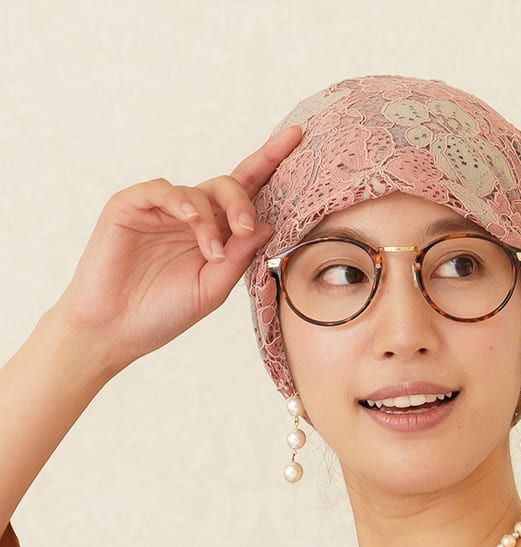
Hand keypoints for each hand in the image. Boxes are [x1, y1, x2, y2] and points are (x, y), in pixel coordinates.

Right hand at [52, 125, 302, 372]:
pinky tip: (190, 220)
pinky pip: (161, 189)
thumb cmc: (163, 313)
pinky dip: (180, 201)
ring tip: (212, 254)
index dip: (270, 161)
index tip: (297, 136)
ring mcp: (161, 209)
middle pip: (229, 186)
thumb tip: (268, 224)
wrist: (116, 329)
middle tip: (245, 229)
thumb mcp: (212, 289)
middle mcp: (191, 215)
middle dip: (242, 204)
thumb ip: (240, 256)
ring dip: (211, 221)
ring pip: (198, 192)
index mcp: (216, 233)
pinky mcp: (130, 206)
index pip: (247, 191)